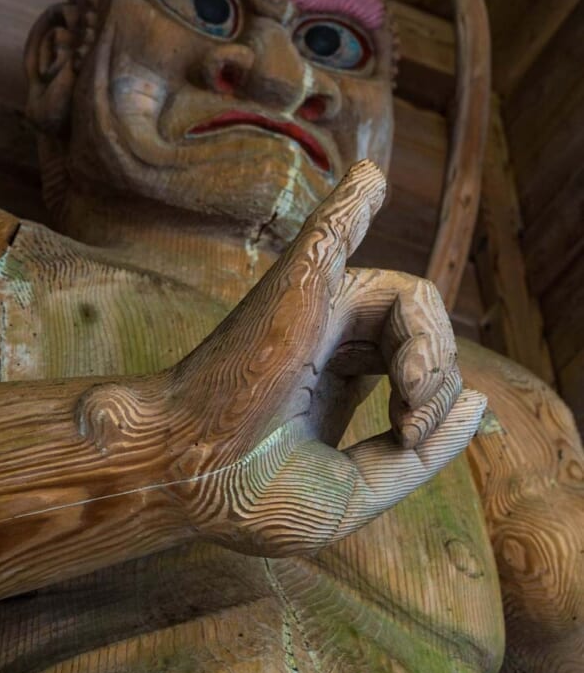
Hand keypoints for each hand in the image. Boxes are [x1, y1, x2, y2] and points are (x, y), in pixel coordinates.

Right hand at [0, 161, 483, 629]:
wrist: (194, 482)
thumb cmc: (254, 492)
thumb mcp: (356, 489)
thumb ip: (420, 453)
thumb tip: (479, 405)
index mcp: (340, 376)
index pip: (418, 367)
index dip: (434, 403)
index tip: (407, 439)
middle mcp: (332, 332)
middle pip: (421, 333)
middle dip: (437, 379)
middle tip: (410, 424)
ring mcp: (316, 304)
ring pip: (412, 299)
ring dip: (431, 345)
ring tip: (413, 385)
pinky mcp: (301, 282)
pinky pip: (335, 228)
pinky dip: (354, 201)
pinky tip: (371, 180)